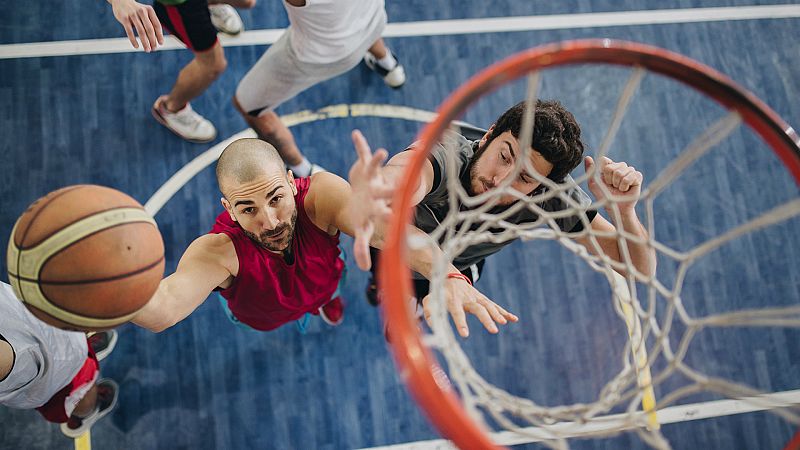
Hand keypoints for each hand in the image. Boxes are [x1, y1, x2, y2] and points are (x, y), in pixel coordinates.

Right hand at [109, 0, 163, 51]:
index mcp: (149, 10)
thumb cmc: (136, 11)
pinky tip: (137, 46)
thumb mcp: (145, 14)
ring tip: (147, 50)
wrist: (121, 0)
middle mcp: (142, 11)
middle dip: (153, 40)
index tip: (161, 44)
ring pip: (141, 31)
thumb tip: (155, 41)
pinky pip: (130, 32)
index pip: (157, 25)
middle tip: (154, 49)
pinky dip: (133, 40)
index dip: (159, 35)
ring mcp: (132, 14)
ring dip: (145, 42)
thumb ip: (150, 24)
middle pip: (150, 29)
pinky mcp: (124, 18)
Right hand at [348, 130, 392, 269]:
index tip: (390, 217)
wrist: (365, 194)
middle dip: (388, 190)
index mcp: (378, 208)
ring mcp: (373, 179)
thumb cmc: (365, 215)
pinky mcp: (365, 167)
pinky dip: (360, 145)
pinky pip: (363, 154)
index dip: (386, 214)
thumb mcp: (363, 231)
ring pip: (374, 168)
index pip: (384, 213)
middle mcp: (378, 193)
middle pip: (384, 192)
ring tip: (379, 152)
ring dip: (375, 161)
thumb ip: (362, 249)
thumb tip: (364, 268)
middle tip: (397, 188)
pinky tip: (355, 134)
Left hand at [422, 277, 517, 336]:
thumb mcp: (430, 301)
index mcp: (453, 300)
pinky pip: (495, 305)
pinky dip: (504, 312)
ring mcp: (476, 297)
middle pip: (478, 309)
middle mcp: (467, 298)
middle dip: (486, 320)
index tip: (465, 335)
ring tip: (504, 323)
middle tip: (494, 331)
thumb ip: (430, 314)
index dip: (461, 323)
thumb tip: (433, 328)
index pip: (457, 312)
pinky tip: (514, 319)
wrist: (448, 275)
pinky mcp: (482, 298)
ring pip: (488, 306)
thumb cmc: (438, 293)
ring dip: (497, 314)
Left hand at [585, 156, 642, 212]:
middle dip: (610, 180)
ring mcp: (630, 170)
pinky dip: (625, 186)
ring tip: (619, 188)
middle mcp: (620, 166)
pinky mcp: (638, 176)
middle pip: (611, 168)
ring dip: (617, 184)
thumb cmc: (604, 196)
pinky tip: (626, 189)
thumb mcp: (594, 184)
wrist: (616, 207)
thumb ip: (590, 171)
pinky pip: (630, 177)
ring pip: (620, 173)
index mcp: (609, 166)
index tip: (604, 181)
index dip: (603, 172)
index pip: (604, 160)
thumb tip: (587, 157)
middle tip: (612, 186)